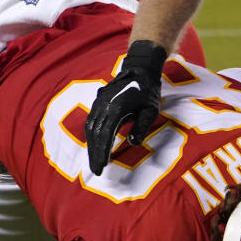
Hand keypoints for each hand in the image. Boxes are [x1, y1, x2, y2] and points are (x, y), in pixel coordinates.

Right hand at [85, 40, 167, 174]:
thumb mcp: (151, 110)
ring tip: (94, 161)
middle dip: (94, 153)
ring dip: (91, 146)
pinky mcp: (98, 101)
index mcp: (116, 107)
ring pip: (90, 127)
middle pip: (94, 133)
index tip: (102, 166)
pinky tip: (95, 146)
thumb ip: (142, 126)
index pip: (105, 134)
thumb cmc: (148, 91)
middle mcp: (103, 105)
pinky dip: (91, 136)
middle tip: (96, 170)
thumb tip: (132, 143)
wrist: (139, 69)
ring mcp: (98, 102)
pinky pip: (91, 121)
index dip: (102, 152)